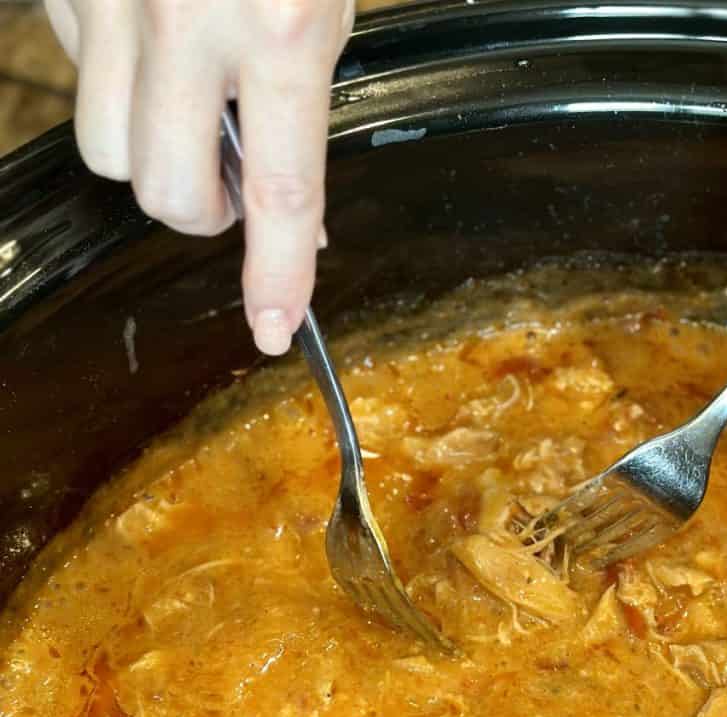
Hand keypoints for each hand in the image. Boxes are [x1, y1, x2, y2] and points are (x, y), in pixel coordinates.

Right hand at [45, 0, 353, 354]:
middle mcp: (185, 18)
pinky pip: (71, 68)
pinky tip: (144, 40)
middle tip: (233, 177)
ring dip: (148, 153)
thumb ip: (309, 90)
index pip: (281, 195)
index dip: (277, 277)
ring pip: (105, 147)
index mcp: (281, 25)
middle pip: (166, 193)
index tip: (272, 328)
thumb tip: (297, 203)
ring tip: (185, 110)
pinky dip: (109, 79)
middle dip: (200, 208)